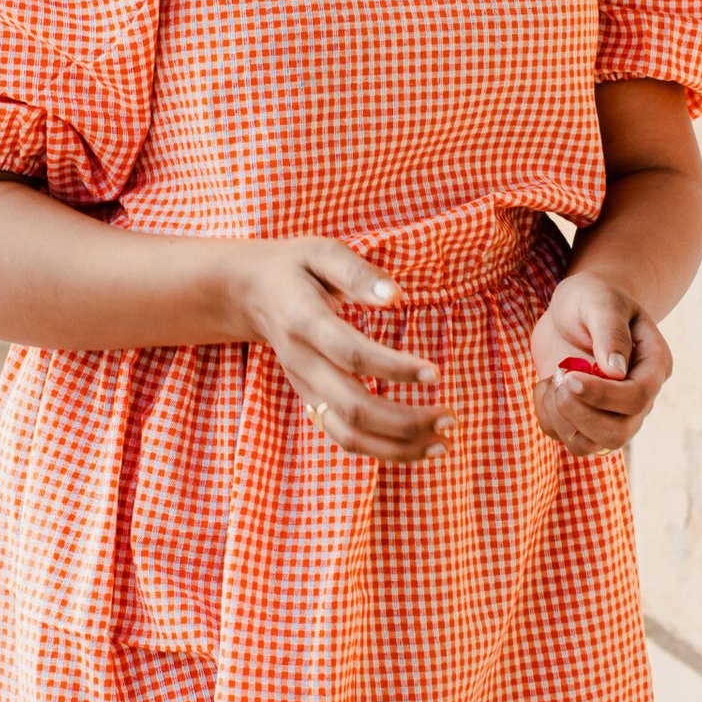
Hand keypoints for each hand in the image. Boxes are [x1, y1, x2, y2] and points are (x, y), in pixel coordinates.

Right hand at [233, 238, 454, 465]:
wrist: (251, 293)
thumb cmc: (295, 266)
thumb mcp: (322, 251)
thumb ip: (357, 272)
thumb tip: (396, 296)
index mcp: (303, 321)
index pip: (351, 355)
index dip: (394, 368)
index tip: (435, 373)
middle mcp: (302, 363)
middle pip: (352, 408)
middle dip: (404, 420)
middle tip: (450, 416)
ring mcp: (304, 387)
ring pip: (347, 435)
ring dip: (397, 447)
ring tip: (443, 444)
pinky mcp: (311, 401)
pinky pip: (344, 438)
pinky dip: (382, 450)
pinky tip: (418, 445)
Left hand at [529, 272, 672, 458]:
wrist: (572, 310)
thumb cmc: (591, 298)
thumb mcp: (600, 300)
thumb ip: (610, 330)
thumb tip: (616, 371)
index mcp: (653, 366)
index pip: (639, 397)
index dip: (603, 395)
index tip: (569, 376)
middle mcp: (638, 397)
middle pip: (618, 434)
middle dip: (579, 412)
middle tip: (558, 375)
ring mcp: (613, 414)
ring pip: (591, 446)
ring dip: (561, 416)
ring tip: (553, 376)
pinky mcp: (585, 421)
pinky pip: (566, 439)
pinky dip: (548, 416)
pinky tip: (546, 384)